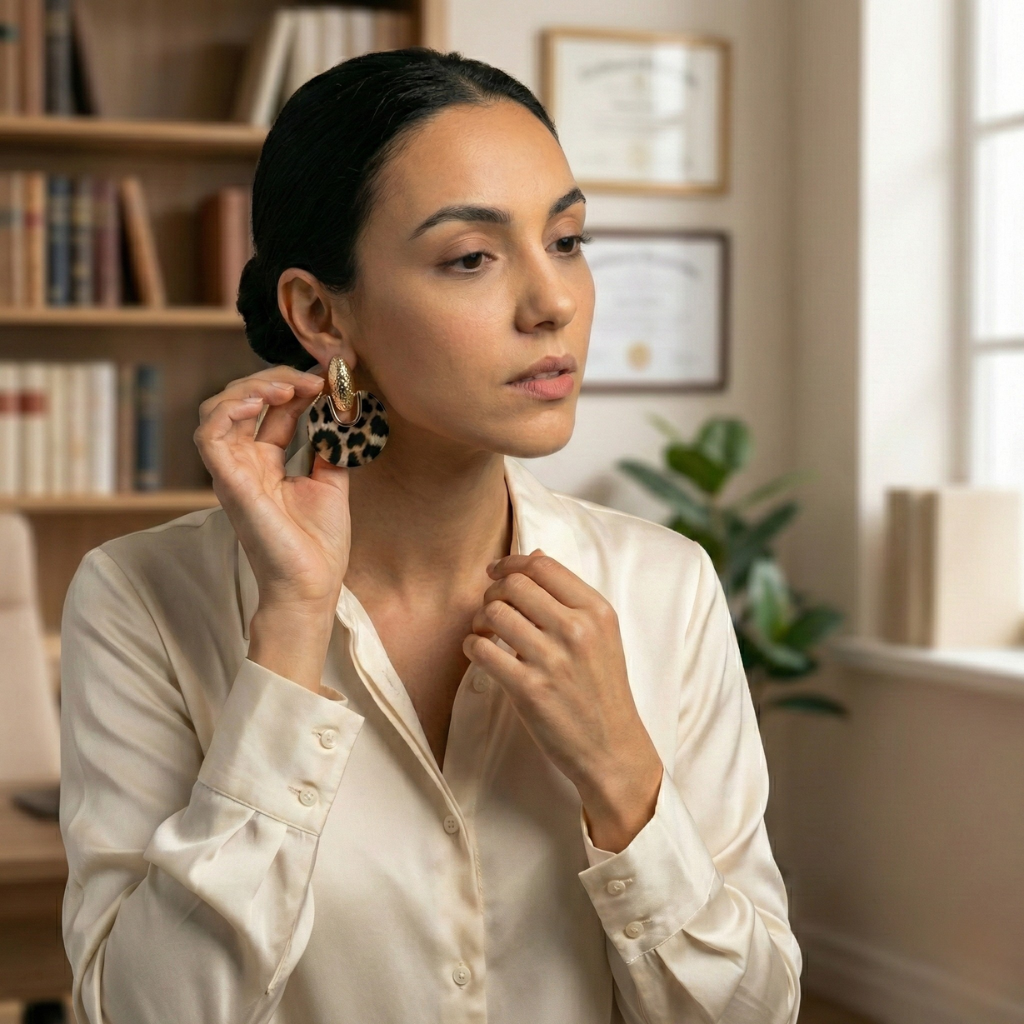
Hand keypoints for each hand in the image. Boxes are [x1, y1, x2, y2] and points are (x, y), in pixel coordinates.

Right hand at [193, 366, 349, 690]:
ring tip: (287, 387)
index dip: (295, 386)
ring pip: (218, 410)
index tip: (329, 377)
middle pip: (242, 401)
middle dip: (275, 379)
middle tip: (312, 380)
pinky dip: (229, 410)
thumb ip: (328, 447)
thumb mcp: (331, 483)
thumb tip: (339, 411)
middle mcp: (244, 463)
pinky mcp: (228, 483)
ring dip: (251, 388)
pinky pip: (209, 436)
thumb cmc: (318, 544)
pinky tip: (261, 402)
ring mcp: (232, 472)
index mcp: (266, 463)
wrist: (312, 584)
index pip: (272, 409)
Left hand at [463, 550, 663, 852]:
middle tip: (490, 607)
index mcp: (597, 612)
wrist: (613, 750)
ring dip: (480, 619)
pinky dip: (472, 646)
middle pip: (514, 585)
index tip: (496, 572)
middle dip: (493, 591)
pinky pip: (482, 649)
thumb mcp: (603, 636)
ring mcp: (553, 660)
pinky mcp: (530, 690)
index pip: (542, 566)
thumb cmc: (603, 691)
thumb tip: (532, 557)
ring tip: (485, 632)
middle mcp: (577, 630)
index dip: (511, 563)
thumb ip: (571, 598)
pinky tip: (480, 652)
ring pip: (494, 612)